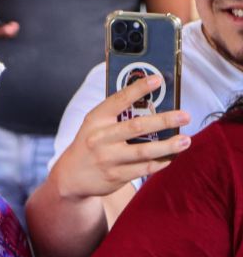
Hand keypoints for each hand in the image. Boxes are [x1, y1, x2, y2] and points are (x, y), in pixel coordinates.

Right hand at [51, 75, 190, 199]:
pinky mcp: (115, 176)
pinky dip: (161, 162)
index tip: (158, 79)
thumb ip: (117, 116)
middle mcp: (100, 138)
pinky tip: (172, 157)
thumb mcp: (95, 126)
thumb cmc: (90, 144)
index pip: (118, 100)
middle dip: (164, 120)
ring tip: (186, 140)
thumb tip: (154, 104)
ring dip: (168, 146)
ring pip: (144, 151)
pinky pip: (144, 169)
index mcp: (95, 120)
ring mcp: (107, 159)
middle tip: (185, 115)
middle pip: (136, 127)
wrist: (71, 176)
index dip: (138, 89)